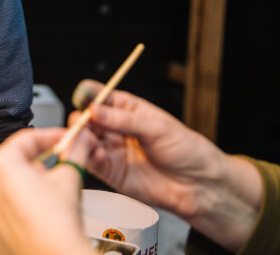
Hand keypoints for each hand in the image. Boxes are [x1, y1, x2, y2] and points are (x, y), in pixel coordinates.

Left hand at [0, 128, 96, 254]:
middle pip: (14, 163)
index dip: (51, 137)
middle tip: (60, 167)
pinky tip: (32, 214)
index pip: (27, 140)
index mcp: (1, 164)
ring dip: (25, 186)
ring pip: (6, 186)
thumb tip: (81, 139)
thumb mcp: (69, 178)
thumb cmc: (57, 224)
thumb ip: (75, 151)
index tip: (65, 139)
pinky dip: (13, 208)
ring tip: (48, 197)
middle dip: (38, 163)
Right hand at [77, 79, 230, 217]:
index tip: (82, 96)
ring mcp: (111, 150)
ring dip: (80, 138)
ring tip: (87, 139)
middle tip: (83, 122)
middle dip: (81, 119)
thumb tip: (94, 109)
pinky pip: (92, 163)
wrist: (199, 185)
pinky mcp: (111, 172)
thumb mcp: (157, 128)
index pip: (99, 96)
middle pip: (86, 118)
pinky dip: (89, 157)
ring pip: (85, 140)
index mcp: (126, 109)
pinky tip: (97, 154)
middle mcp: (114, 128)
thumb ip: (123, 120)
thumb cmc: (185, 150)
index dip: (88, 94)